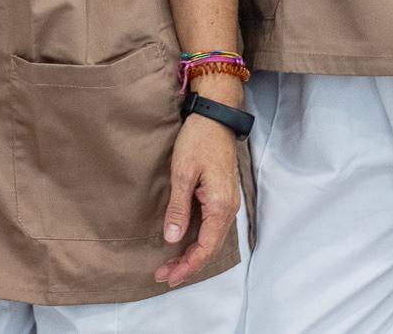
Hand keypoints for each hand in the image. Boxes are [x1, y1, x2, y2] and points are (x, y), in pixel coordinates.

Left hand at [156, 103, 241, 286]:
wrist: (215, 117)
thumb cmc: (199, 140)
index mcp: (220, 206)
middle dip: (188, 265)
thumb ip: (178, 208)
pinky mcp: (222, 196)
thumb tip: (172, 239)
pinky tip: (185, 243)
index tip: (167, 276)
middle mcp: (228, 209)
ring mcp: (228, 203)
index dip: (187, 266)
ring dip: (193, 254)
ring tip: (171, 265)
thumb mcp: (183, 173)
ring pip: (212, 240)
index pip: (205, 248)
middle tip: (164, 275)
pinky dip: (199, 240)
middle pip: (210, 249)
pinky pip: (213, 227)